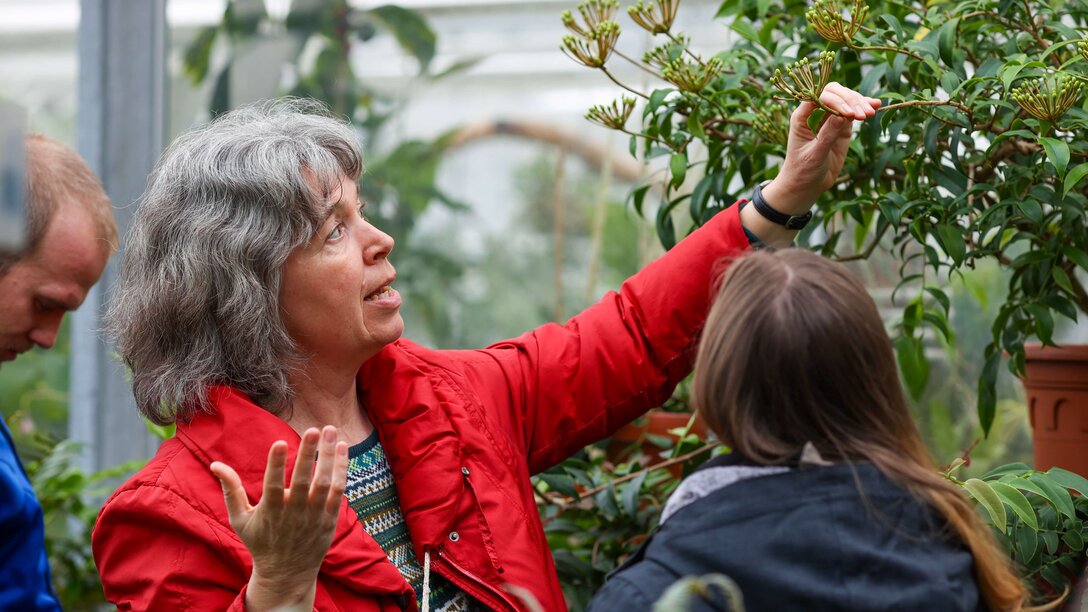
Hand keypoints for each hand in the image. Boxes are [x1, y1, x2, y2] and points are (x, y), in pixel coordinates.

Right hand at [210, 426, 347, 611]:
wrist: (287, 573)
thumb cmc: (261, 542)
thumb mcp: (240, 520)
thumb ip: (231, 490)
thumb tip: (215, 464)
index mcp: (270, 512)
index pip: (273, 485)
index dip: (275, 464)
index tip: (280, 442)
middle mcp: (294, 513)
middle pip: (302, 481)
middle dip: (308, 455)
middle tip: (313, 429)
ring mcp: (314, 515)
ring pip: (324, 483)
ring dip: (328, 456)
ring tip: (329, 430)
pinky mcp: (330, 517)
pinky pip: (338, 490)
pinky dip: (341, 469)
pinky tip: (341, 447)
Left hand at [761, 82, 880, 214]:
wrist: (807, 185)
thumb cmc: (803, 171)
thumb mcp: (814, 155)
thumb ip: (827, 135)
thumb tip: (843, 116)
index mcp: (802, 117)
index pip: (818, 97)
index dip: (834, 101)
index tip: (849, 114)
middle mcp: (815, 113)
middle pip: (834, 93)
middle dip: (849, 100)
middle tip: (863, 114)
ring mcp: (830, 118)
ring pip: (846, 99)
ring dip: (859, 103)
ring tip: (870, 113)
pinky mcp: (842, 126)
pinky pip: (854, 111)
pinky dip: (864, 107)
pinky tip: (876, 105)